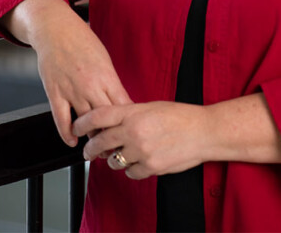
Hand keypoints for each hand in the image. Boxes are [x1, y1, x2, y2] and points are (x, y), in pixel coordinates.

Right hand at [3, 0, 130, 146]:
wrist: (55, 28)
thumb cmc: (81, 40)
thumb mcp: (104, 60)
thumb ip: (111, 83)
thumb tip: (121, 103)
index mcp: (107, 77)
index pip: (123, 108)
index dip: (128, 124)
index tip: (131, 133)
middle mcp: (90, 86)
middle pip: (106, 120)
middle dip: (113, 136)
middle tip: (116, 147)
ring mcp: (71, 90)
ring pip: (85, 123)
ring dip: (92, 137)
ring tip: (97, 147)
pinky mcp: (54, 93)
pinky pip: (61, 119)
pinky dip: (67, 133)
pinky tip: (72, 140)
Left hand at [73, 101, 209, 179]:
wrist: (204, 132)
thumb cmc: (180, 117)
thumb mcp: (149, 107)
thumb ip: (127, 114)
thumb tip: (109, 123)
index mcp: (132, 113)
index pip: (97, 117)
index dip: (82, 123)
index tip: (76, 128)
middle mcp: (133, 132)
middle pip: (100, 142)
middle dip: (91, 148)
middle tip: (88, 151)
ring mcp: (141, 151)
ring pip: (114, 160)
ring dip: (113, 159)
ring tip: (121, 155)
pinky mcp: (151, 167)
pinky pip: (130, 173)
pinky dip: (131, 169)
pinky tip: (138, 162)